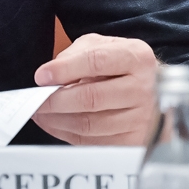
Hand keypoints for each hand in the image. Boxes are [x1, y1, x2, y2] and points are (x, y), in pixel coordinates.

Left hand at [31, 33, 157, 145]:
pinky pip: (94, 142)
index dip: (64, 69)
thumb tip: (49, 75)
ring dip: (57, 120)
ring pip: (90, 124)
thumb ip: (76, 54)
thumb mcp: (103, 46)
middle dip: (55, 100)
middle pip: (91, 98)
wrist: (155, 90)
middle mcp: (144, 88)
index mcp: (136, 58)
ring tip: (40, 112)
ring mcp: (143, 118)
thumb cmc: (121, 66)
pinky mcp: (135, 142)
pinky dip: (67, 134)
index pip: (96, 62)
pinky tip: (55, 124)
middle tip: (34, 99)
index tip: (41, 76)